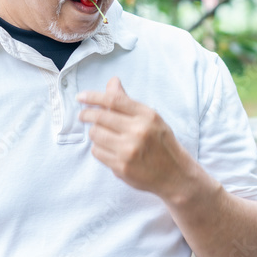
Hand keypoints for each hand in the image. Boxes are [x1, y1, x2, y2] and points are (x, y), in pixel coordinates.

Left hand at [78, 77, 190, 199]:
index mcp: (147, 116)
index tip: (81, 96)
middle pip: (100, 116)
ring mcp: (128, 150)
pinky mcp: (121, 167)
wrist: (175, 174)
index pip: (114, 100)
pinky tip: (108, 149)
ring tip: (103, 135)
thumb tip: (112, 82)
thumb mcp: (151, 118)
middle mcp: (138, 131)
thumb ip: (129, 102)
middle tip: (83, 115)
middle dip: (86, 114)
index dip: (94, 96)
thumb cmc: (162, 143)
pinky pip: (97, 152)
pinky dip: (98, 148)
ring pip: (95, 134)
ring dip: (94, 133)